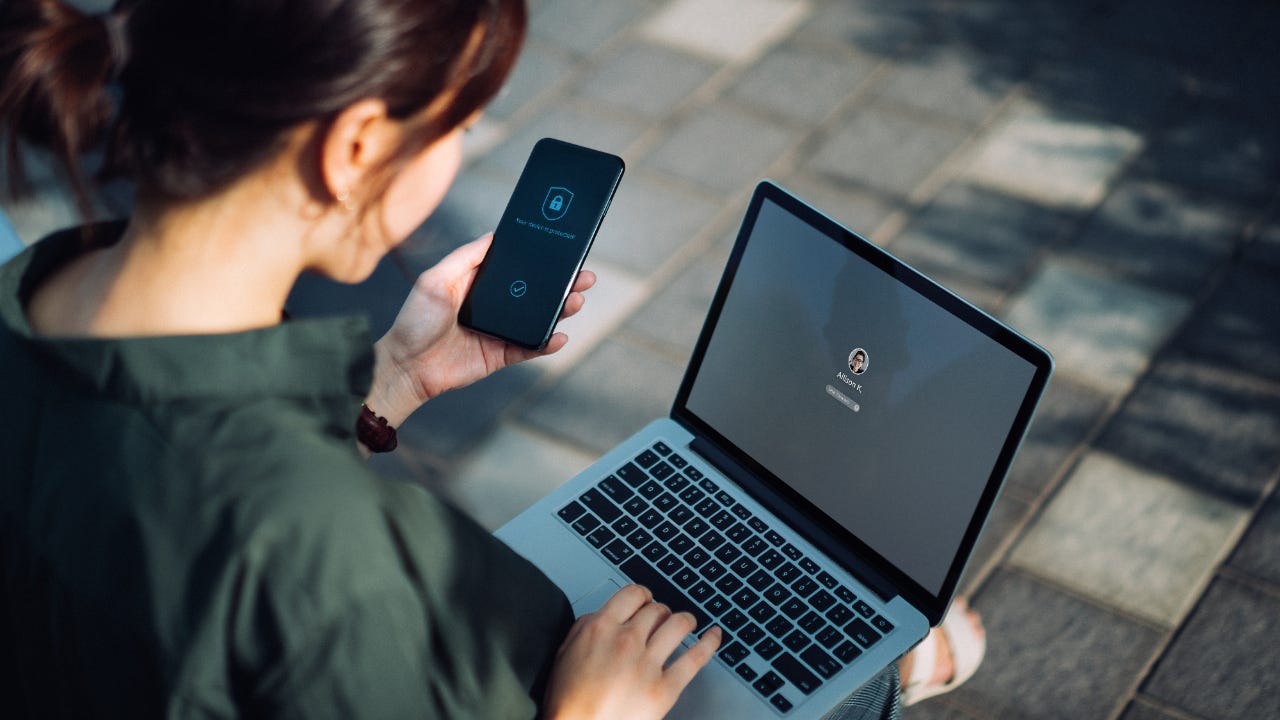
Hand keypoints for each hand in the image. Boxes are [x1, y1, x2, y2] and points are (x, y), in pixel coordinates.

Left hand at [367, 234, 594, 424]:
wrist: (405, 366)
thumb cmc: (414, 321)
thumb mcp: (436, 279)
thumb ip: (466, 258)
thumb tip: (493, 235)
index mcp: (478, 283)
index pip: (516, 268)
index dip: (539, 260)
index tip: (562, 249)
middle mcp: (493, 306)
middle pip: (535, 292)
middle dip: (561, 284)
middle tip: (584, 275)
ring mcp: (499, 331)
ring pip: (538, 319)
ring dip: (560, 310)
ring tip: (576, 300)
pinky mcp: (501, 356)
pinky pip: (530, 348)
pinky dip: (547, 343)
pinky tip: (559, 335)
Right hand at [543, 585, 721, 719]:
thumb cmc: (568, 700)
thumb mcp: (566, 651)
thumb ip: (588, 626)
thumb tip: (608, 613)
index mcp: (601, 628)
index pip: (633, 594)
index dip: (643, 596)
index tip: (646, 601)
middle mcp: (627, 641)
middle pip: (657, 609)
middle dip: (661, 612)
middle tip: (661, 619)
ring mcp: (647, 665)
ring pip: (678, 624)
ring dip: (685, 620)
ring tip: (687, 623)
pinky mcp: (664, 689)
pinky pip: (695, 658)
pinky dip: (709, 643)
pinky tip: (714, 636)